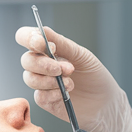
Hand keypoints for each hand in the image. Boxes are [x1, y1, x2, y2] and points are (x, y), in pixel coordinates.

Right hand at [16, 25, 131, 131]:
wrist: (105, 102)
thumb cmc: (94, 75)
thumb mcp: (81, 55)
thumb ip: (62, 43)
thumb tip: (43, 30)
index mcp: (48, 48)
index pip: (26, 37)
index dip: (28, 38)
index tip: (42, 44)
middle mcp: (41, 64)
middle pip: (26, 60)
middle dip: (44, 64)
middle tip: (66, 68)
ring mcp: (41, 82)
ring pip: (30, 78)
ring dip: (50, 80)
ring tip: (71, 83)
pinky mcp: (44, 100)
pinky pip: (38, 96)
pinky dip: (52, 94)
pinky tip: (65, 94)